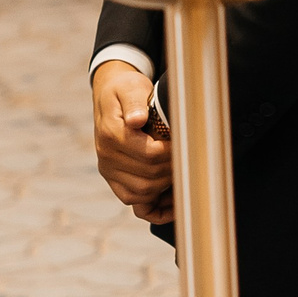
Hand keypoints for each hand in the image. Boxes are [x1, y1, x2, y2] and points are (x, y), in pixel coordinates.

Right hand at [90, 61, 171, 222]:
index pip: (149, 155)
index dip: (173, 152)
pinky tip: (174, 202)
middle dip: (173, 170)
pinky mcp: (115, 180)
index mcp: (111, 135)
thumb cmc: (126, 90)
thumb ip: (134, 102)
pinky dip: (155, 209)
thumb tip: (136, 120)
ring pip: (141, 194)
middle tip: (191, 158)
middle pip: (148, 178)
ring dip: (166, 187)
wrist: (111, 96)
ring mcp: (109, 172)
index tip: (187, 143)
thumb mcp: (130, 87)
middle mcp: (107, 158)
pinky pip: (134, 204)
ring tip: (183, 173)